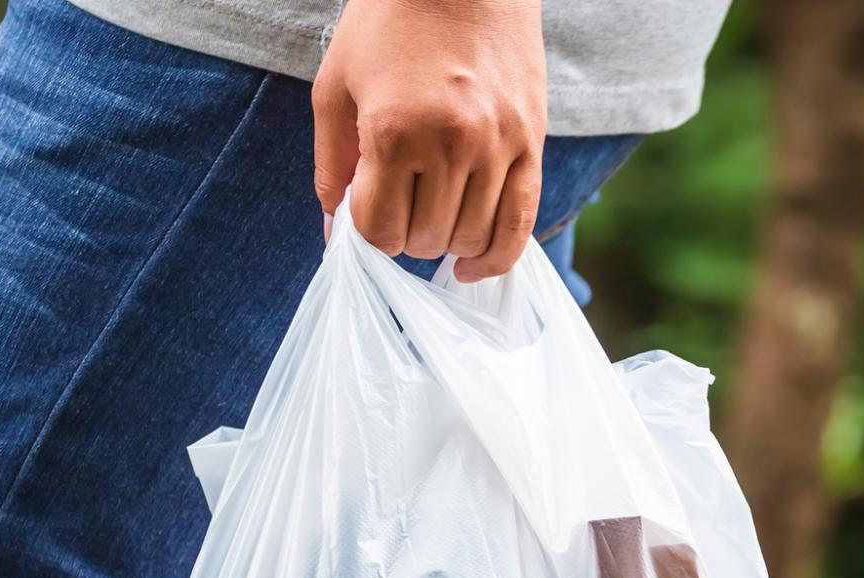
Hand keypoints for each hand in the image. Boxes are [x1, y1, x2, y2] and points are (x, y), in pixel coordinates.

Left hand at [312, 0, 545, 280]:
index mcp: (394, 131)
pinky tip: (472, 266)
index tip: (367, 211)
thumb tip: (335, 236)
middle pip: (425, 239)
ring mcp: (498, 147)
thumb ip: (332, 165)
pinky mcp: (532, 144)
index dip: (368, 232)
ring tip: (433, 214)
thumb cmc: (389, 22)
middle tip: (400, 204)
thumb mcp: (336, 85)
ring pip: (470, 237)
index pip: (380, 230)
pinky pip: (520, 224)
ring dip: (445, 240)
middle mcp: (451, 145)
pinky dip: (495, 257)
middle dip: (405, 234)